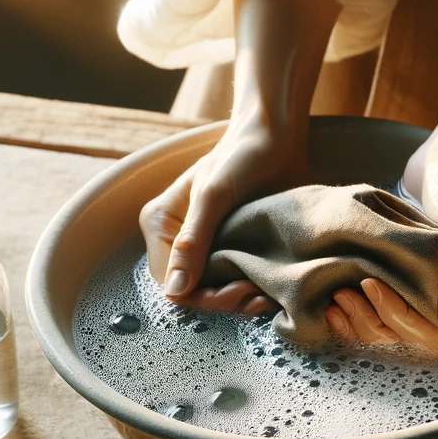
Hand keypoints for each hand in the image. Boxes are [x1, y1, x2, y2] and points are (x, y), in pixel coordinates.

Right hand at [139, 116, 303, 313]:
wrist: (275, 137)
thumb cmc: (242, 156)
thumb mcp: (213, 196)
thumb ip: (192, 243)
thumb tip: (173, 291)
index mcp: (161, 225)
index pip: (171, 283)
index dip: (204, 296)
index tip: (240, 291)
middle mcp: (176, 241)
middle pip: (193, 291)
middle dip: (225, 300)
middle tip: (261, 295)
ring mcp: (203, 247)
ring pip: (214, 291)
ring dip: (241, 300)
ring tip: (269, 293)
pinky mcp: (227, 248)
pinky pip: (231, 281)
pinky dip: (250, 289)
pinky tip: (270, 288)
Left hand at [324, 156, 437, 353]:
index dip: (408, 318)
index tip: (373, 285)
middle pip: (423, 338)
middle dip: (381, 321)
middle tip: (344, 294)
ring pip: (402, 332)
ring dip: (365, 323)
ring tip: (335, 297)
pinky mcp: (415, 288)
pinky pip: (389, 315)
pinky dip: (361, 315)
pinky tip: (334, 303)